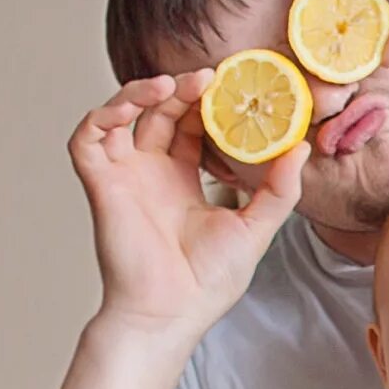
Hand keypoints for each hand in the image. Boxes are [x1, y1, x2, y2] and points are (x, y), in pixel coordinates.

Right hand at [68, 73, 308, 343]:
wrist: (173, 312)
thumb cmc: (209, 280)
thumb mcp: (257, 227)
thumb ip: (280, 189)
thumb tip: (301, 147)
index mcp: (184, 180)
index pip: (192, 126)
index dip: (207, 103)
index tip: (233, 85)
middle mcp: (152, 173)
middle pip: (160, 114)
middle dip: (182, 90)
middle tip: (209, 76)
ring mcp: (125, 177)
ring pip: (121, 116)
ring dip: (141, 92)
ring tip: (174, 84)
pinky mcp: (101, 185)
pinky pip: (88, 139)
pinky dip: (103, 115)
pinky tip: (132, 105)